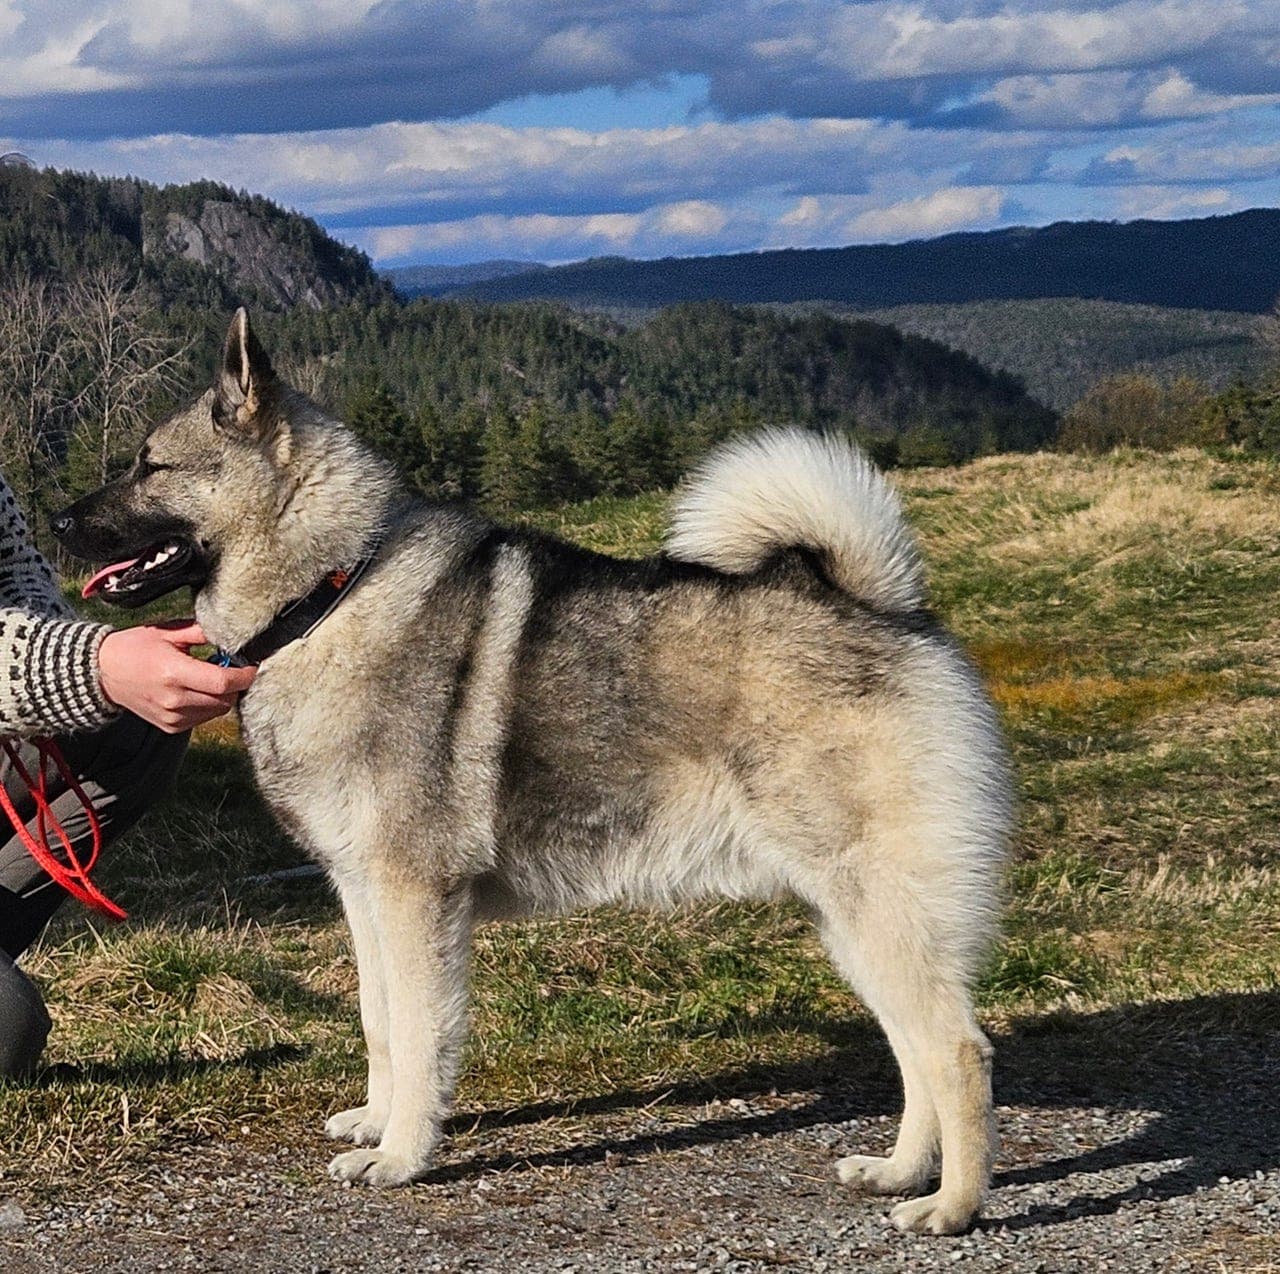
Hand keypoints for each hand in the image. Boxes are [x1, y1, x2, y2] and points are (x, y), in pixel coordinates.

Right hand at [97, 619, 255, 732]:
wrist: (102, 672)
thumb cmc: (135, 647)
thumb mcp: (168, 632)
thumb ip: (202, 632)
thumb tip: (233, 632)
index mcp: (174, 673)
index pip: (223, 682)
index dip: (245, 675)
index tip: (252, 665)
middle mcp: (174, 699)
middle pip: (225, 699)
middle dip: (236, 683)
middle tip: (231, 667)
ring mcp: (172, 717)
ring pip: (217, 710)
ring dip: (222, 695)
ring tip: (210, 677)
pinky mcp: (170, 727)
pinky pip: (203, 718)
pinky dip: (208, 705)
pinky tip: (196, 690)